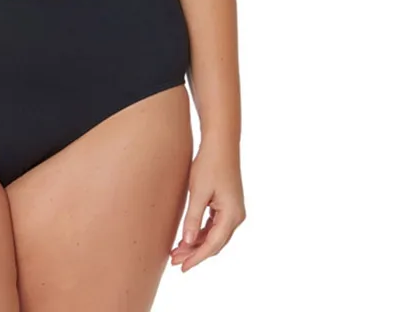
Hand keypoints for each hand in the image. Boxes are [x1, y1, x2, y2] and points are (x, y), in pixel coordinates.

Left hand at [170, 137, 245, 271]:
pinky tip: (188, 237)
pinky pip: (215, 226)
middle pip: (215, 243)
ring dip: (197, 244)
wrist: (221, 144)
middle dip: (195, 253)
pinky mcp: (228, 205)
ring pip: (214, 235)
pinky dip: (201, 233)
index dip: (196, 258)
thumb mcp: (198, 192)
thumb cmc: (209, 165)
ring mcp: (233, 211)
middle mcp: (236, 216)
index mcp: (232, 216)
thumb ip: (193, 218)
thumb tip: (187, 242)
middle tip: (175, 261)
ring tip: (177, 251)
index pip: (213, 245)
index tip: (182, 267)